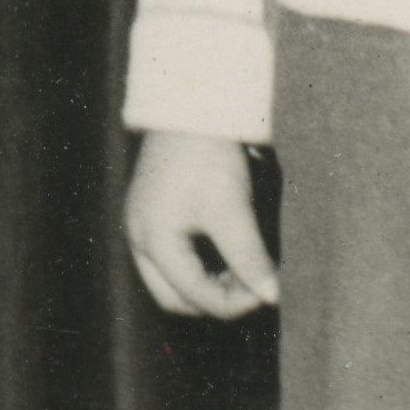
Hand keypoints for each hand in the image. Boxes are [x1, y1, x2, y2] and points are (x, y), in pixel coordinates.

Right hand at [125, 129, 279, 317]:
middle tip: (253, 287)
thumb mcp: (231, 208)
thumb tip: (271, 296)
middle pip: (174, 298)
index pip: (195, 296)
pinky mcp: (150, 213)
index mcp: (153, 240)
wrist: (189, 106)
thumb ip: (249, 257)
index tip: (269, 292)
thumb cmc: (207, 154)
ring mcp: (140, 226)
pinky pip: (170, 259)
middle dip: (214, 301)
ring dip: (206, 286)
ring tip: (243, 271)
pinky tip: (226, 253)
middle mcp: (138, 238)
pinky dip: (198, 267)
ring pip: (170, 282)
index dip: (235, 303)